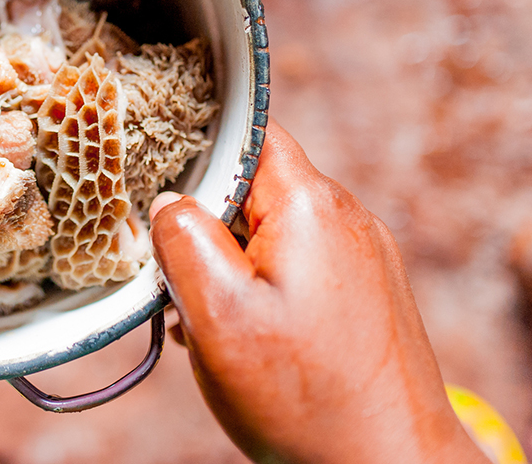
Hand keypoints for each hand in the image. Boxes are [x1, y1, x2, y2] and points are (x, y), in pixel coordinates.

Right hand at [149, 120, 485, 463]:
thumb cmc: (308, 399)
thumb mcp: (218, 316)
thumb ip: (183, 242)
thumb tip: (168, 203)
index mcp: (310, 204)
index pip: (247, 133)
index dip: (197, 151)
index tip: (161, 190)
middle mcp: (346, 217)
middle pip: (255, 186)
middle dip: (209, 227)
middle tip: (183, 283)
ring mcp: (365, 255)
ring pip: (274, 231)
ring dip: (233, 265)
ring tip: (217, 325)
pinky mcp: (369, 292)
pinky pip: (301, 266)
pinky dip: (265, 289)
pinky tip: (251, 339)